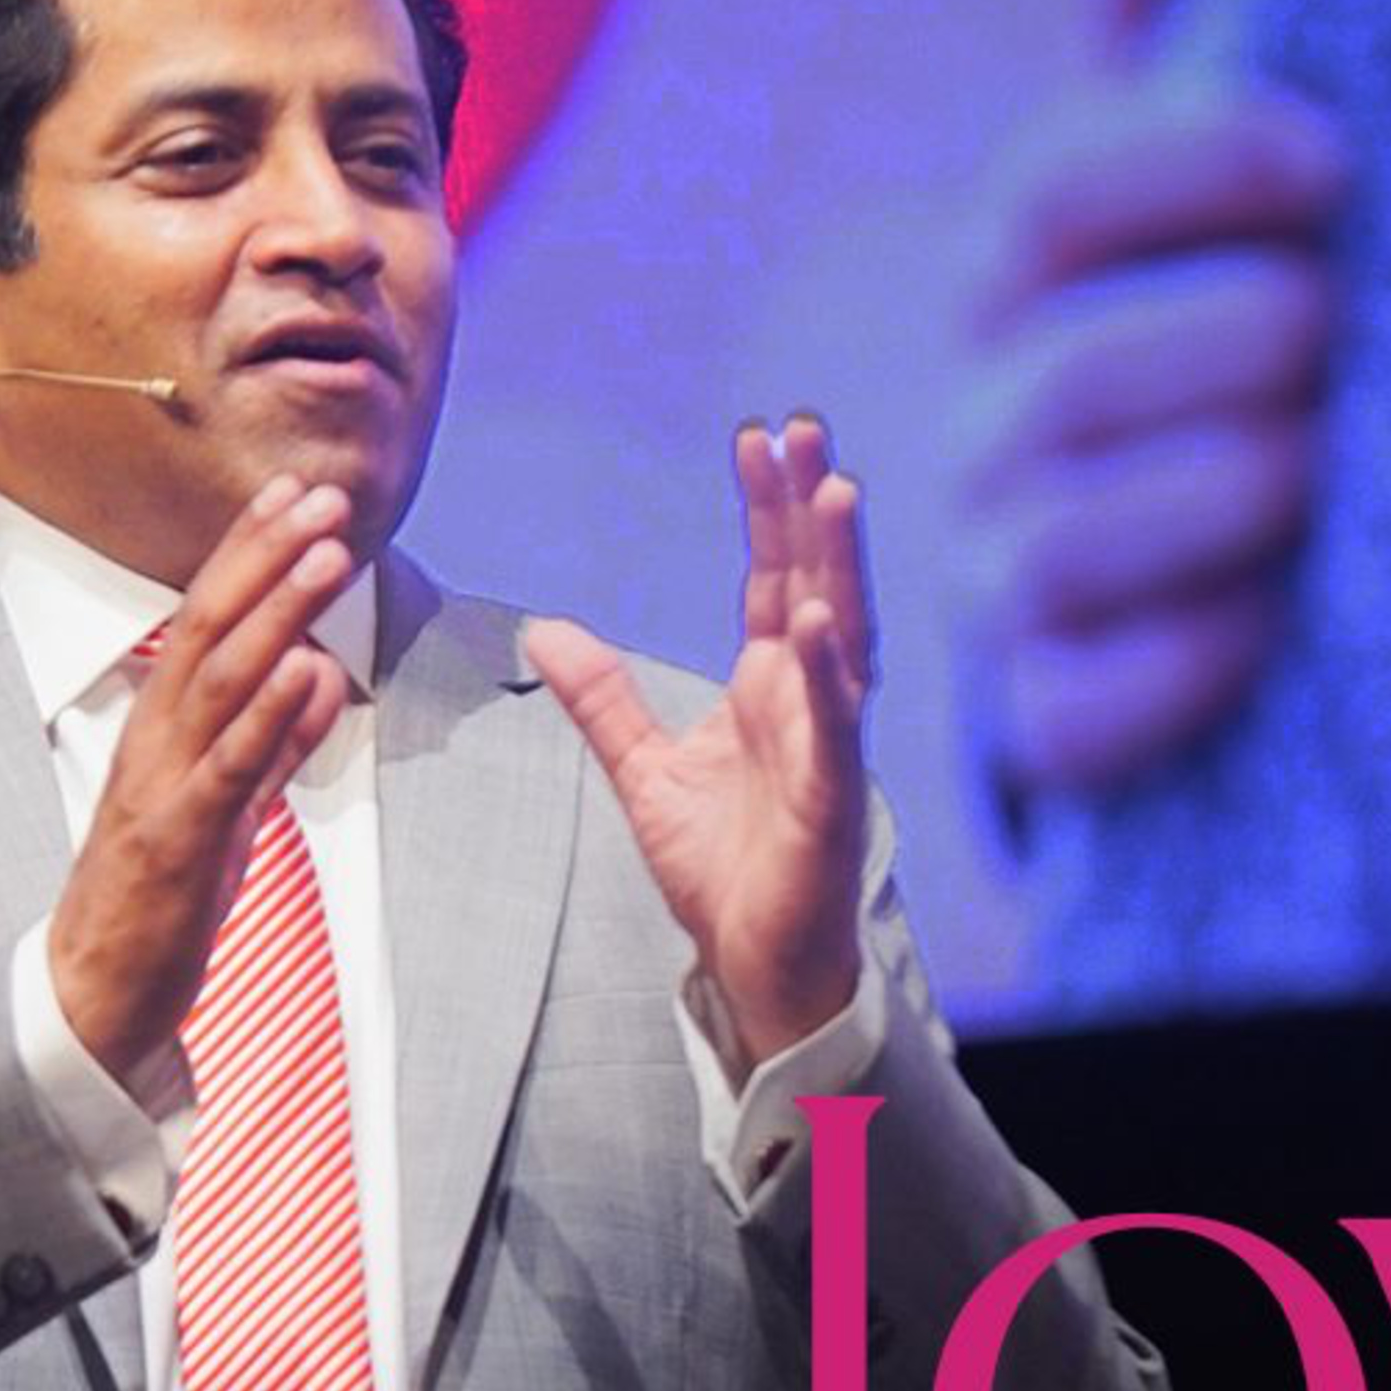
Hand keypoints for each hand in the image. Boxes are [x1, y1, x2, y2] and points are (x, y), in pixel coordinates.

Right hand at [47, 473, 355, 1078]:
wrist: (95, 990)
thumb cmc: (159, 899)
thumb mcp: (231, 810)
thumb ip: (276, 745)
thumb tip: (321, 675)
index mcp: (164, 728)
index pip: (207, 619)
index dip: (251, 553)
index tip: (295, 495)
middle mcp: (156, 740)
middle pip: (210, 627)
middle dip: (267, 556)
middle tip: (321, 496)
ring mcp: (163, 786)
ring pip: (221, 679)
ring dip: (278, 610)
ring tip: (327, 554)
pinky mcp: (179, 841)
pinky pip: (228, 768)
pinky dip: (270, 714)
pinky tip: (306, 668)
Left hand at [525, 416, 871, 1070]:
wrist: (755, 964)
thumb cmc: (722, 872)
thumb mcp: (642, 770)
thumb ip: (603, 697)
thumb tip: (545, 627)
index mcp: (771, 689)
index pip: (775, 579)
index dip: (769, 511)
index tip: (758, 440)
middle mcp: (811, 702)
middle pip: (817, 583)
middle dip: (813, 506)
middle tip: (808, 427)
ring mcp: (828, 745)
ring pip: (845, 638)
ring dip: (841, 566)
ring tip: (837, 490)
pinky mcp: (830, 798)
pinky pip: (833, 727)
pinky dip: (830, 675)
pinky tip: (822, 622)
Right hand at [948, 0, 1345, 798]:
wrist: (1127, 577)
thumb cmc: (1189, 357)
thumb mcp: (1171, 210)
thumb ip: (1161, 69)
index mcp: (1004, 288)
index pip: (1048, 195)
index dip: (1194, 165)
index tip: (1338, 168)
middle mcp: (974, 431)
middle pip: (1060, 375)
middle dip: (1223, 343)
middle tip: (1340, 329)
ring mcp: (989, 581)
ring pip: (1059, 545)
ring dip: (1212, 497)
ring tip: (1327, 464)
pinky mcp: (1040, 715)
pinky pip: (1080, 710)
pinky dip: (1186, 665)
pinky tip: (1286, 618)